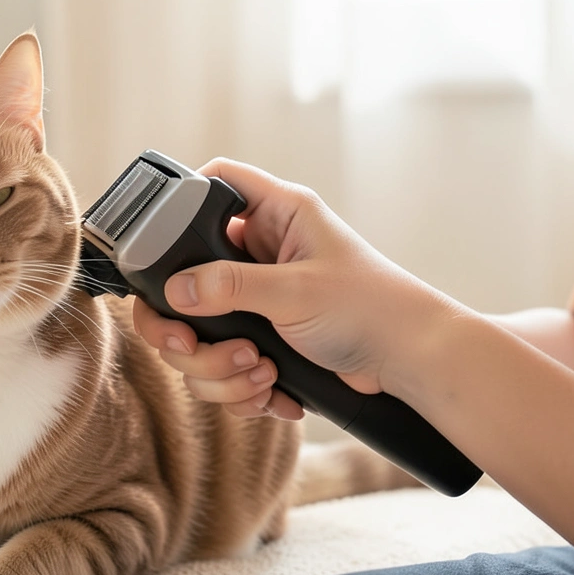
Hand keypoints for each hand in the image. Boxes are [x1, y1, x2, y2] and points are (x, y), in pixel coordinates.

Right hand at [132, 159, 455, 416]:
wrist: (411, 364)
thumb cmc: (373, 309)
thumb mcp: (296, 291)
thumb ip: (229, 285)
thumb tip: (175, 291)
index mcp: (275, 215)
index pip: (214, 182)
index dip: (180, 203)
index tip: (162, 250)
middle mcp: (259, 253)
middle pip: (183, 276)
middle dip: (183, 328)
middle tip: (189, 347)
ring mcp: (256, 300)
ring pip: (198, 334)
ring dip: (217, 368)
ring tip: (261, 372)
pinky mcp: (261, 342)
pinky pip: (222, 368)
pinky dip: (240, 389)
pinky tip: (273, 392)